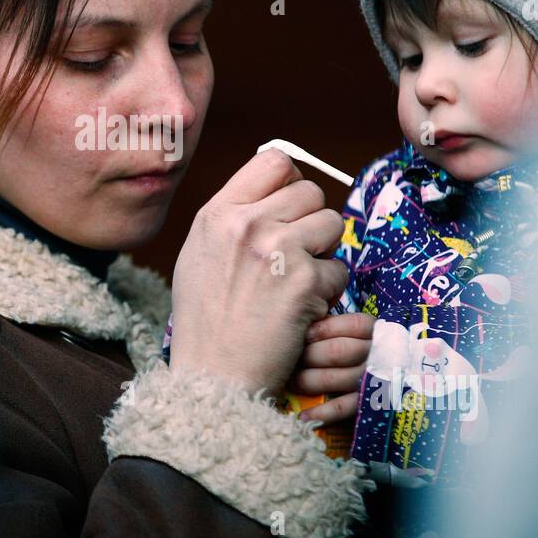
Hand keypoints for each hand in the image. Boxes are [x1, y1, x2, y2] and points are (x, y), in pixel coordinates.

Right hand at [168, 149, 348, 393]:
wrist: (214, 375)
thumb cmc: (207, 322)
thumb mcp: (199, 255)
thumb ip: (233, 219)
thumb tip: (276, 189)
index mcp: (218, 213)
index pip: (274, 162)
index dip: (291, 182)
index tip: (289, 208)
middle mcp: (247, 223)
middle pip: (311, 192)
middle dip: (312, 223)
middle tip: (296, 256)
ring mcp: (278, 249)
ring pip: (333, 225)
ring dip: (324, 255)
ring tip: (298, 283)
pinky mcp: (305, 281)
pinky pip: (338, 270)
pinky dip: (327, 293)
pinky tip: (300, 311)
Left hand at [288, 312, 374, 423]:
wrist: (391, 387)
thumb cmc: (353, 352)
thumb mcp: (348, 332)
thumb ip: (330, 321)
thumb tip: (303, 310)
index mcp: (377, 331)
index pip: (354, 324)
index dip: (325, 328)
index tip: (303, 334)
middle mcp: (379, 355)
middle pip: (340, 351)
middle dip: (309, 355)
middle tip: (288, 359)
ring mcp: (375, 381)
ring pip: (338, 378)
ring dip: (308, 381)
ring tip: (288, 382)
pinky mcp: (370, 406)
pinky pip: (345, 408)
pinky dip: (322, 412)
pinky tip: (303, 415)